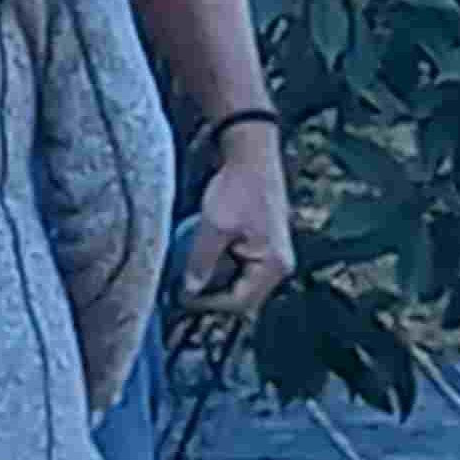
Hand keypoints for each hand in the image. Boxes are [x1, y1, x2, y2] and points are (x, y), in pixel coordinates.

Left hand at [183, 133, 298, 324]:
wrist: (252, 155)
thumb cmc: (238, 187)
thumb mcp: (214, 227)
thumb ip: (201, 263)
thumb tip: (189, 291)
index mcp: (273, 265)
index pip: (239, 303)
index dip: (207, 304)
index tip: (180, 297)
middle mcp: (279, 266)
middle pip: (242, 298)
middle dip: (211, 296)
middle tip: (181, 290)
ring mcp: (273, 256)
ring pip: (240, 284)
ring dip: (215, 282)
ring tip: (187, 274)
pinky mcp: (263, 245)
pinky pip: (241, 268)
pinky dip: (220, 267)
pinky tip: (200, 258)